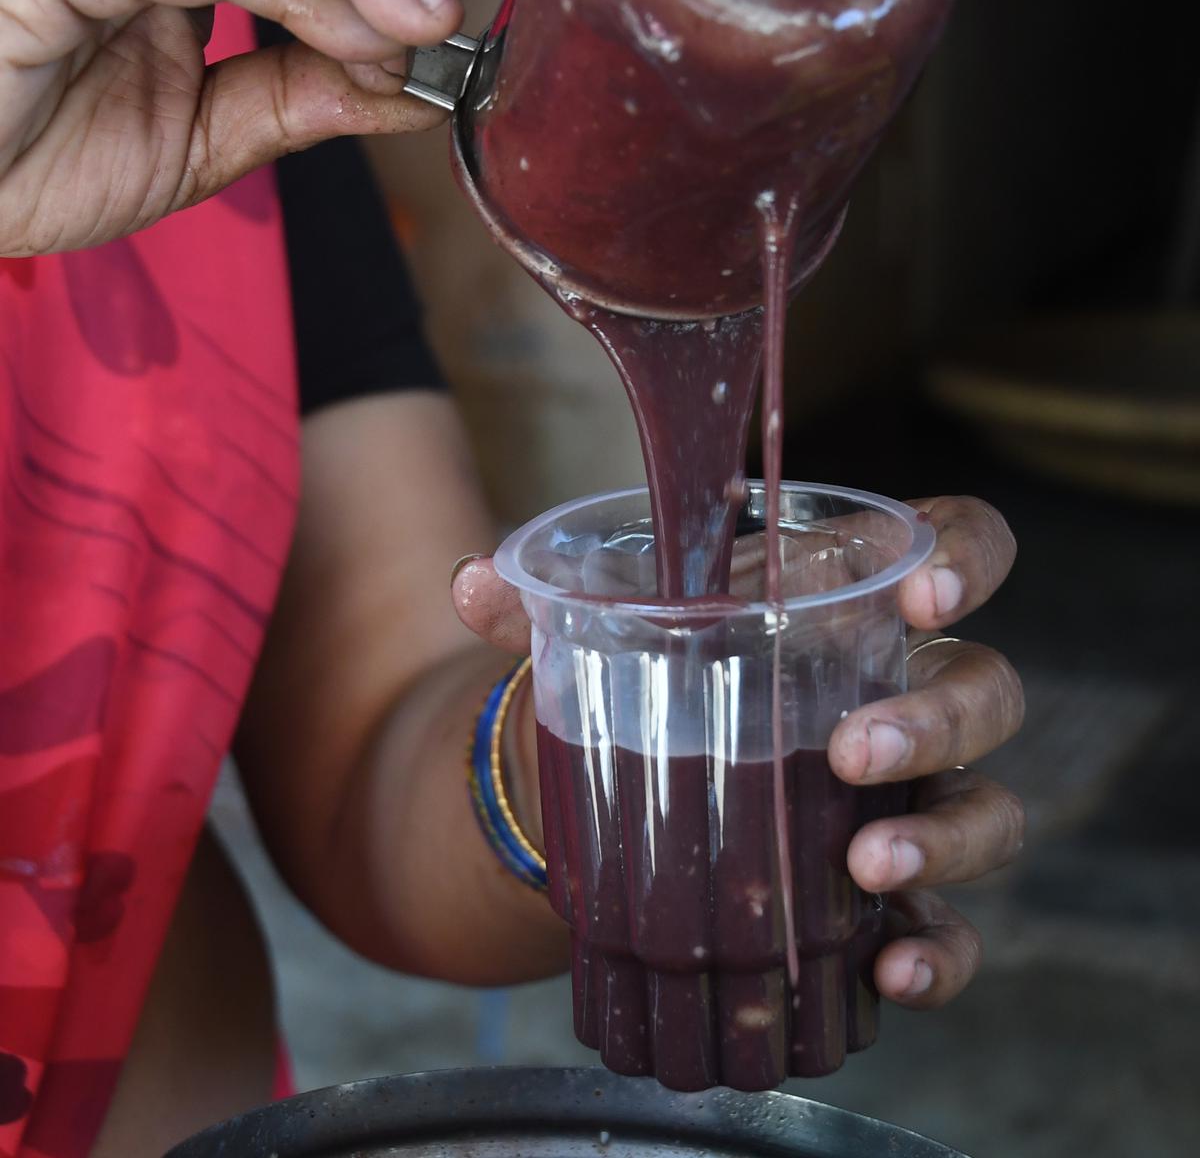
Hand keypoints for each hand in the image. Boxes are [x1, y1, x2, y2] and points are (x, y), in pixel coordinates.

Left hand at [452, 494, 1022, 1009]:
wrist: (638, 781)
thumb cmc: (653, 678)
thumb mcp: (606, 634)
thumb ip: (537, 607)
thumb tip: (471, 582)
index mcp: (849, 603)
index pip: (954, 547)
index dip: (964, 556)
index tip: (922, 589)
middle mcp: (904, 694)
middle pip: (984, 690)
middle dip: (938, 720)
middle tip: (851, 751)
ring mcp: (910, 798)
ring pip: (987, 808)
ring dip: (942, 837)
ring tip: (865, 863)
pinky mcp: (895, 892)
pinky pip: (953, 926)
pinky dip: (939, 953)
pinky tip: (888, 969)